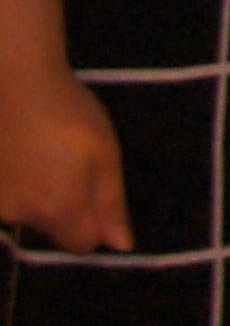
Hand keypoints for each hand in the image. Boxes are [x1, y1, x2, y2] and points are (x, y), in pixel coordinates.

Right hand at [0, 72, 127, 253]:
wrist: (13, 79)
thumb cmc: (70, 113)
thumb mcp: (105, 154)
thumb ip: (111, 205)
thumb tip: (121, 246)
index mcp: (59, 208)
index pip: (81, 244)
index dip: (94, 225)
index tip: (94, 191)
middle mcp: (19, 213)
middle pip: (50, 227)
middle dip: (64, 205)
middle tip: (68, 161)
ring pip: (24, 211)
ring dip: (35, 191)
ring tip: (40, 151)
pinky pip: (3, 195)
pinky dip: (12, 180)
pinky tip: (17, 151)